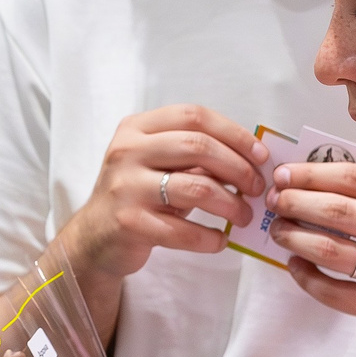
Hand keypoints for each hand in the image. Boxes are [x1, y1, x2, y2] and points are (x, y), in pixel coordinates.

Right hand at [57, 106, 265, 282]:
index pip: (194, 116)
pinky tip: (220, 240)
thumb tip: (251, 158)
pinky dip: (210, 238)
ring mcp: (125, 187)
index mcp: (136, 128)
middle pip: (197, 145)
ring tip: (243, 216)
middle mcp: (127, 151)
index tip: (260, 155)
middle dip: (238, 167)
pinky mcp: (129, 223)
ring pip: (196, 187)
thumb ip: (193, 154)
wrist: (95, 236)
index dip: (234, 133)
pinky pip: (183, 231)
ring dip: (231, 204)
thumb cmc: (138, 194)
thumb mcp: (158, 163)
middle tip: (256, 188)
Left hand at [268, 162, 355, 332]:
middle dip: (297, 203)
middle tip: (276, 201)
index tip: (285, 174)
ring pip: (333, 251)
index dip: (314, 175)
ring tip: (279, 231)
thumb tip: (321, 182)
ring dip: (296, 238)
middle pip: (340, 213)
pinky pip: (335, 292)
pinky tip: (296, 267)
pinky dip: (308, 278)